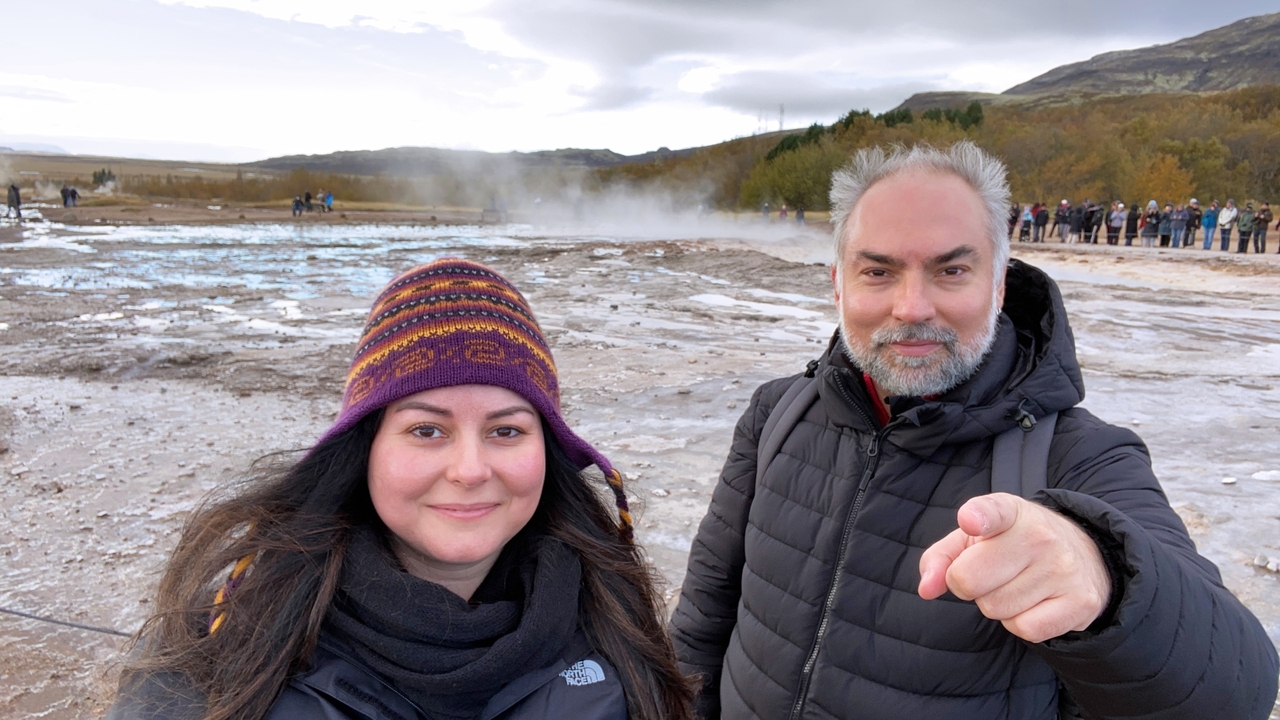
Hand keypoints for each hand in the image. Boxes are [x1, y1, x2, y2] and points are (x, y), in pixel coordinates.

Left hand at [917, 493, 1111, 643]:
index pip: (993, 511)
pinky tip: (1033, 603)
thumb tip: (927, 589)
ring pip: (996, 608)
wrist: (1084, 557)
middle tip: (989, 574)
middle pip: (970, 579)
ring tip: (1016, 584)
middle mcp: (1041, 536)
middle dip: (968, 584)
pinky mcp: (1080, 602)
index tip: (970, 521)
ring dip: (996, 604)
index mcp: (1011, 512)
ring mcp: (1064, 569)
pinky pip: (1024, 630)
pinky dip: (1019, 623)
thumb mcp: (974, 539)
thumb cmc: (1012, 547)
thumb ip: (940, 558)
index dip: (978, 517)